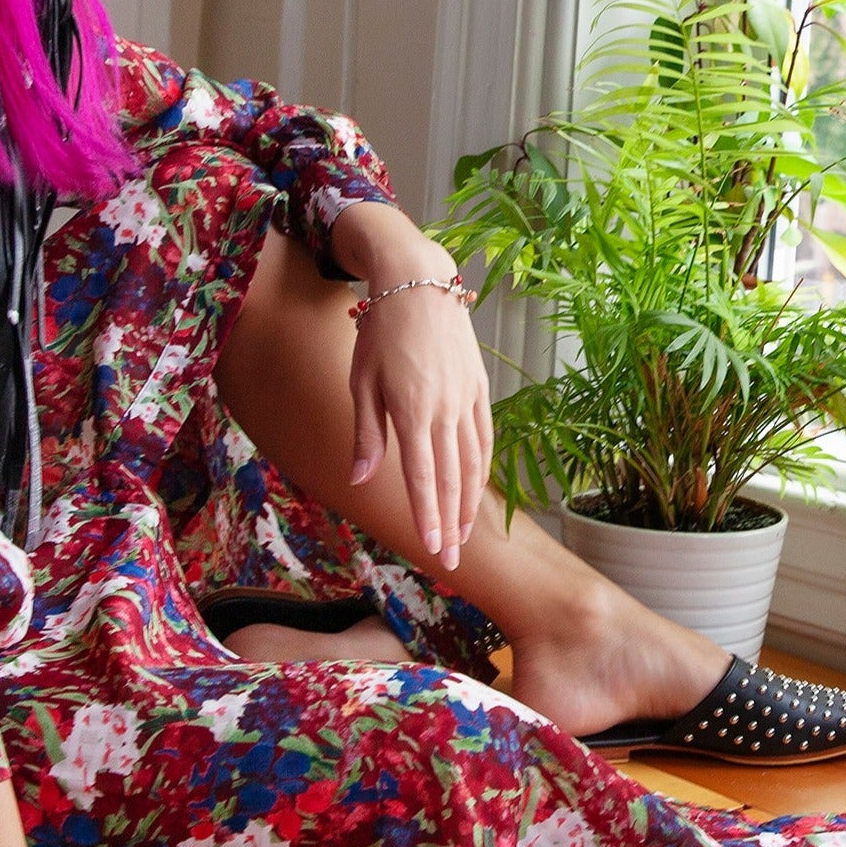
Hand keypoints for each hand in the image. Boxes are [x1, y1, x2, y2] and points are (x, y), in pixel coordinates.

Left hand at [333, 204, 493, 569]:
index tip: (434, 549)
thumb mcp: (362, 381)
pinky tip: (477, 489)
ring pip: (473, 462)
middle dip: (452, 524)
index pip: (422, 477)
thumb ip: (366, 433)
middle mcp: (444, 410)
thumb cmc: (380, 333)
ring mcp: (466, 399)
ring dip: (470, 503)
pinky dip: (482, 468)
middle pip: (451, 479)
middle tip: (453, 562)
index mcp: (411, 411)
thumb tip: (361, 477)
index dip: (429, 517)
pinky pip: (483, 437)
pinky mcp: (478, 388)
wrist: (418, 284)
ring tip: (466, 535)